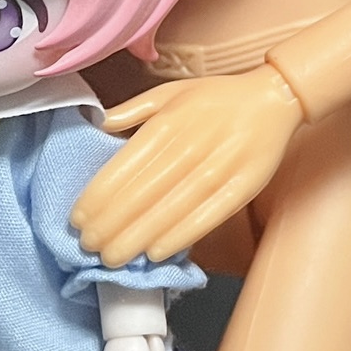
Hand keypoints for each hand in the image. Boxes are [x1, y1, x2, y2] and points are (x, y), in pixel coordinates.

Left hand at [71, 65, 303, 265]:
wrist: (273, 99)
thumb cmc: (216, 98)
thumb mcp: (169, 93)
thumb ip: (131, 110)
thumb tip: (97, 125)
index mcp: (166, 124)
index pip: (122, 167)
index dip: (97, 197)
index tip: (78, 219)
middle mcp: (188, 147)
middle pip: (141, 194)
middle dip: (110, 225)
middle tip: (88, 247)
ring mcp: (217, 169)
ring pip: (169, 210)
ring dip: (137, 237)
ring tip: (113, 258)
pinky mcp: (242, 188)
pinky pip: (206, 217)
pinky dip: (179, 237)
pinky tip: (156, 253)